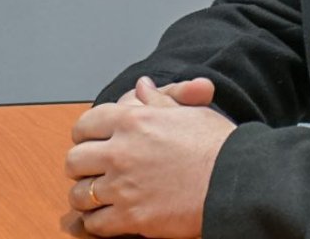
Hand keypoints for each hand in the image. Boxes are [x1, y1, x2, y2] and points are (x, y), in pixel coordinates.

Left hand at [66, 77, 235, 237]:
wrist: (235, 181)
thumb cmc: (218, 145)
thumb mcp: (189, 112)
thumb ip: (159, 98)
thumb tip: (141, 86)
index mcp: (133, 120)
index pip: (85, 125)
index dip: (86, 134)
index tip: (92, 142)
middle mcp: (120, 152)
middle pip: (74, 160)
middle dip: (82, 166)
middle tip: (96, 171)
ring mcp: (122, 187)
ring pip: (80, 195)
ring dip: (88, 196)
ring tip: (103, 196)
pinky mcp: (130, 218)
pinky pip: (95, 224)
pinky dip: (97, 223)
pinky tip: (109, 217)